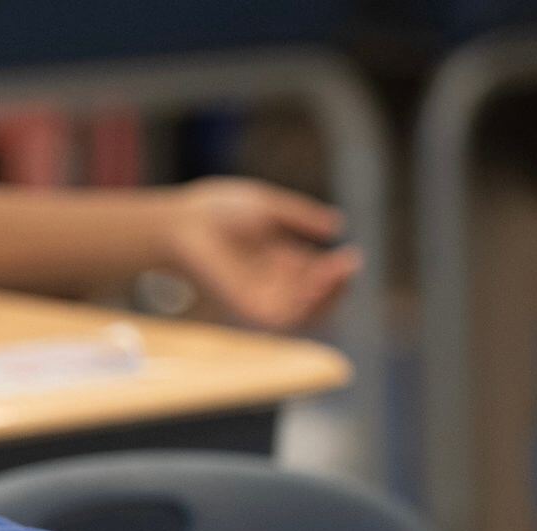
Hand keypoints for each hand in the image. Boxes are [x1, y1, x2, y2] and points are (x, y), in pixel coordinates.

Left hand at [165, 177, 362, 329]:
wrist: (185, 221)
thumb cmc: (220, 210)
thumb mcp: (271, 207)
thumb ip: (301, 216)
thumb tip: (338, 225)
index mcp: (281, 261)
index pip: (318, 277)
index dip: (338, 272)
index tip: (351, 256)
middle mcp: (273, 283)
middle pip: (317, 299)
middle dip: (338, 286)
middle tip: (349, 264)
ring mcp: (261, 297)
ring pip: (306, 313)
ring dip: (327, 298)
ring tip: (336, 274)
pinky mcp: (247, 307)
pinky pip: (284, 318)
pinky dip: (304, 307)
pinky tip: (316, 285)